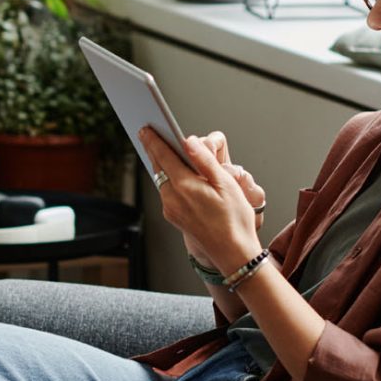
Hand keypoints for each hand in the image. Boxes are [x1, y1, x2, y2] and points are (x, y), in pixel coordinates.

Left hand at [139, 126, 262, 275]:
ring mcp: (170, 209)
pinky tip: (171, 172)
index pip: (164, 156)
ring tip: (158, 149)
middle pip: (158, 167)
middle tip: (146, 133)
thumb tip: (188, 141)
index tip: (146, 128)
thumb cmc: (235, 219)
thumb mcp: (226, 184)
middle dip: (153, 149)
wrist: (232, 253)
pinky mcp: (173, 217)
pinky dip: (166, 178)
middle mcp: (172, 199)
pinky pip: (165, 191)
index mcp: (185, 187)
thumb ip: (204, 161)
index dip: (155, 140)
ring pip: (160, 180)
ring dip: (159, 164)